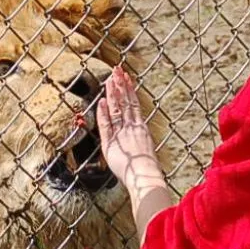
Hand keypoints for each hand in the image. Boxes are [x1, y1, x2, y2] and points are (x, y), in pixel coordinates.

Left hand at [97, 67, 173, 242]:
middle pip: (126, 102)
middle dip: (121, 85)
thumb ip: (142, 143)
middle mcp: (133, 128)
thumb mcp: (145, 154)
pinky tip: (102, 100)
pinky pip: (108, 124)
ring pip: (118, 109)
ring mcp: (125, 133)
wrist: (147, 178)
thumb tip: (141, 135)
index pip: (134, 106)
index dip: (129, 91)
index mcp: (141, 130)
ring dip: (113, 93)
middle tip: (117, 70)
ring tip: (110, 77)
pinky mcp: (115, 142)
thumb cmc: (147, 172)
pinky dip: (104, 113)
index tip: (127, 78)